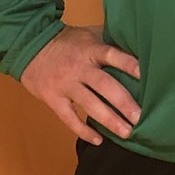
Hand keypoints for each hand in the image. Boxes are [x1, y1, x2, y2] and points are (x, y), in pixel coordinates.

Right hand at [20, 24, 140, 144]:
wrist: (30, 46)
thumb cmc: (67, 41)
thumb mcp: (89, 34)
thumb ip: (109, 41)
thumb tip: (137, 47)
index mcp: (91, 49)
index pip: (112, 55)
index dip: (127, 64)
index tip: (144, 75)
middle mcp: (80, 68)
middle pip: (104, 85)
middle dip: (123, 102)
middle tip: (139, 117)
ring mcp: (66, 85)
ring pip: (90, 104)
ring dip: (109, 120)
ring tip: (126, 132)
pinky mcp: (53, 99)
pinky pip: (69, 118)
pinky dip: (83, 130)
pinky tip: (98, 140)